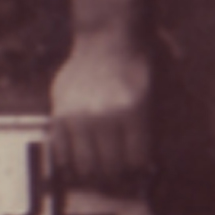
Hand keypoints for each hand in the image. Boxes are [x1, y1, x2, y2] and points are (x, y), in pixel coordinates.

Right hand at [50, 29, 153, 193]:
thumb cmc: (136, 71)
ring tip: (100, 165)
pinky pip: (61, 153)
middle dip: (118, 175)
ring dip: (94, 171)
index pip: (136, 161)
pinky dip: (70, 161)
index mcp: (133, 111)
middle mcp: (104, 115)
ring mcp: (79, 116)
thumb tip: (144, 169)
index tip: (138, 170)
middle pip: (111, 168)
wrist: (109, 40)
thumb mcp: (154, 97)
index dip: (139, 169)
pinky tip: (79, 156)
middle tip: (119, 172)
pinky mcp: (59, 114)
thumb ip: (149, 133)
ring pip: (85, 166)